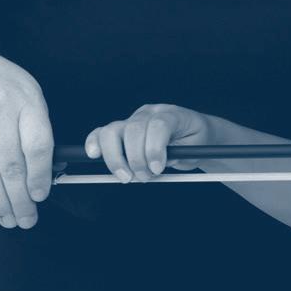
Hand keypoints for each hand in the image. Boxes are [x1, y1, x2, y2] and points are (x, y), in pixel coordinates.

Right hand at [0, 44, 52, 229]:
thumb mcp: (24, 91)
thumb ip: (34, 126)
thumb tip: (42, 173)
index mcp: (25, 98)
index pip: (37, 146)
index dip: (40, 177)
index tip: (41, 197)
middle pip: (12, 165)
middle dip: (20, 199)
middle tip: (26, 221)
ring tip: (8, 217)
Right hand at [84, 104, 211, 181]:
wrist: (195, 133)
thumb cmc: (195, 141)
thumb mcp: (195, 150)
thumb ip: (177, 156)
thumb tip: (155, 166)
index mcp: (172, 114)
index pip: (158, 125)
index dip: (155, 149)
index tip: (157, 169)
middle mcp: (150, 112)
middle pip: (133, 129)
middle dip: (136, 159)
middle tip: (143, 177)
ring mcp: (134, 118)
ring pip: (113, 131)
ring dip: (115, 158)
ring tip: (126, 177)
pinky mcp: (122, 128)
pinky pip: (102, 133)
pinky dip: (95, 143)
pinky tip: (94, 154)